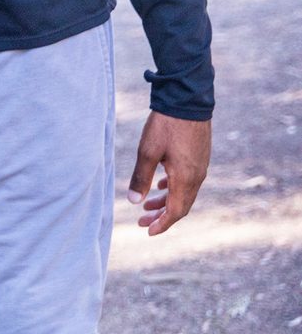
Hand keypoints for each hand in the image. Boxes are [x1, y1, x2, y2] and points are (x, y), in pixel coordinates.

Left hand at [128, 112, 210, 234]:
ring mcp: (200, 167)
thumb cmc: (166, 126)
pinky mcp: (199, 158)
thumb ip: (140, 177)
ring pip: (184, 193)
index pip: (175, 211)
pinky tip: (160, 184)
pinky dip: (172, 187)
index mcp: (185, 178)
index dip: (162, 224)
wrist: (187, 101)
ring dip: (166, 201)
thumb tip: (133, 201)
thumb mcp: (147, 151)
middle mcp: (197, 176)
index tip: (147, 231)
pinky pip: (187, 181)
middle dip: (161, 216)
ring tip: (146, 205)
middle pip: (181, 205)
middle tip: (141, 221)